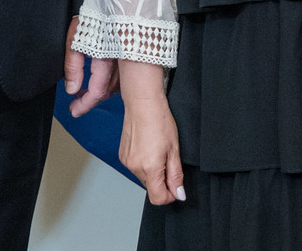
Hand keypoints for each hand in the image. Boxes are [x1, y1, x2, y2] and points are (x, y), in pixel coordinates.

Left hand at [64, 16, 119, 117]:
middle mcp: (120, 63)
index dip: (84, 105)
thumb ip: (73, 66)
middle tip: (77, 103)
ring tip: (84, 91)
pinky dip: (111, 80)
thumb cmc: (97, 13)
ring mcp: (128, 58)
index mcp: (106, 61)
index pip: (96, 92)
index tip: (74, 111)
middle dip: (90, 99)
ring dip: (101, 90)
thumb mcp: (77, 39)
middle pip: (107, 91)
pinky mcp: (131, 52)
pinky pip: (123, 74)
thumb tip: (72, 89)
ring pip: (116, 84)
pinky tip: (101, 78)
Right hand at [118, 61, 185, 205]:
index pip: (158, 198)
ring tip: (158, 150)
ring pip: (143, 177)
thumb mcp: (175, 149)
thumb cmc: (160, 121)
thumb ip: (176, 175)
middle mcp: (135, 168)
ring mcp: (126, 162)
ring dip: (152, 172)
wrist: (142, 103)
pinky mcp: (122, 155)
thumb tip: (179, 194)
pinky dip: (143, 163)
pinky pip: (135, 167)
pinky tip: (148, 147)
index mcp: (150, 168)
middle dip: (162, 181)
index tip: (176, 187)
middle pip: (151, 187)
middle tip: (169, 160)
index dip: (169, 196)